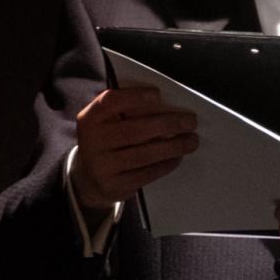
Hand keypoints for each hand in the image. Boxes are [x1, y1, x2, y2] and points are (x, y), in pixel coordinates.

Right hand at [72, 87, 197, 209]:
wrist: (87, 180)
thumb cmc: (106, 142)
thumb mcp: (105, 123)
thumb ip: (123, 110)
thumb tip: (164, 104)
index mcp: (89, 119)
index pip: (110, 102)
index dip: (134, 96)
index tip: (158, 94)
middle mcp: (92, 142)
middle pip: (134, 130)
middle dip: (167, 124)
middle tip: (190, 121)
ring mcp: (102, 166)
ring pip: (144, 154)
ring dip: (173, 146)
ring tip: (191, 140)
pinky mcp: (114, 186)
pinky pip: (146, 174)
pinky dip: (165, 165)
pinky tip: (177, 157)